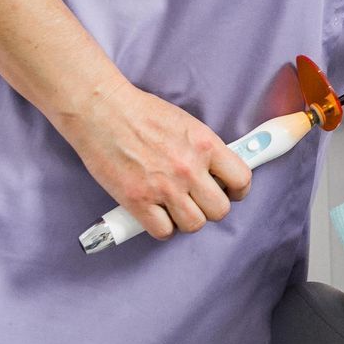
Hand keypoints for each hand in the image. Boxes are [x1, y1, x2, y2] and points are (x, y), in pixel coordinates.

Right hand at [62, 82, 251, 240]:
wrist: (103, 111)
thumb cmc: (141, 113)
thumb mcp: (186, 124)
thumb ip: (204, 149)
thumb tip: (215, 172)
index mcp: (205, 145)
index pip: (241, 179)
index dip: (237, 190)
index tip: (230, 192)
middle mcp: (189, 168)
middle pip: (220, 210)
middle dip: (210, 208)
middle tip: (198, 201)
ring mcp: (164, 187)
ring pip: (194, 225)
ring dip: (186, 220)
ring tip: (175, 207)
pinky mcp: (138, 201)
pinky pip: (163, 232)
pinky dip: (161, 228)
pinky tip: (155, 214)